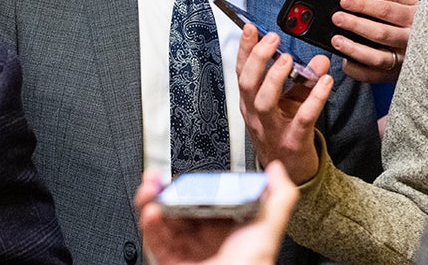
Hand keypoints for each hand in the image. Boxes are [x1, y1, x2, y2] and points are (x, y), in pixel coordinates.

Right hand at [137, 161, 297, 264]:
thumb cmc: (252, 264)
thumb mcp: (269, 226)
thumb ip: (278, 196)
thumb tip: (277, 170)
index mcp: (226, 227)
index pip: (204, 197)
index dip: (192, 182)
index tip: (185, 172)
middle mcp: (204, 237)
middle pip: (178, 206)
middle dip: (165, 189)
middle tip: (158, 178)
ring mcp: (187, 249)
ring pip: (162, 220)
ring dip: (152, 202)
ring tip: (151, 192)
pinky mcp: (170, 261)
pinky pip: (154, 240)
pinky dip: (149, 224)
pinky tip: (151, 212)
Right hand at [236, 23, 331, 183]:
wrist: (293, 171)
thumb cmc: (286, 132)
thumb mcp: (292, 102)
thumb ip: (305, 80)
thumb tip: (320, 60)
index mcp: (250, 103)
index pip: (242, 72)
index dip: (245, 50)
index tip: (251, 28)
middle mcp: (255, 115)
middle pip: (247, 84)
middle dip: (257, 58)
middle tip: (272, 38)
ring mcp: (272, 129)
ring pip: (264, 101)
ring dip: (274, 77)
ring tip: (288, 58)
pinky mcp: (293, 141)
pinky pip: (302, 118)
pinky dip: (314, 98)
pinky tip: (325, 82)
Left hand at [330, 0, 417, 82]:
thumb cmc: (420, 23)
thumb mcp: (416, 5)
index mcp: (415, 19)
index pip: (387, 10)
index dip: (364, 5)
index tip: (344, 2)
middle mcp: (411, 42)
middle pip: (380, 33)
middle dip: (356, 24)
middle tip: (337, 18)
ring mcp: (404, 61)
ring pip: (377, 58)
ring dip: (354, 49)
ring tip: (337, 40)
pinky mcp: (396, 76)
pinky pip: (373, 76)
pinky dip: (357, 70)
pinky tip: (345, 61)